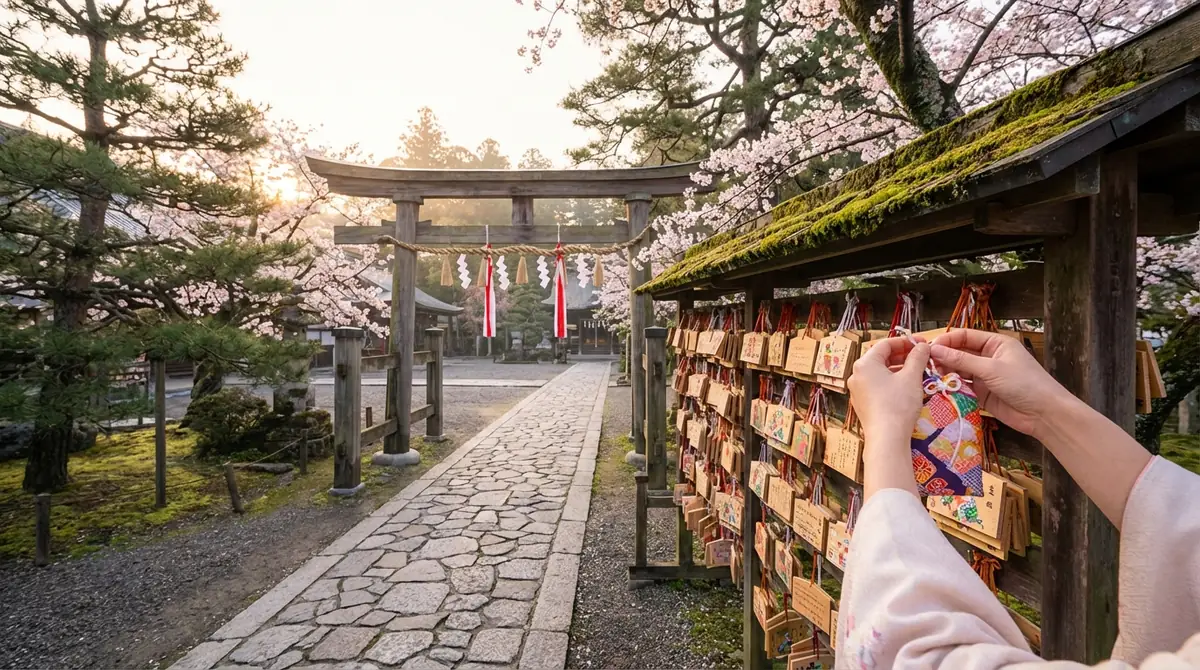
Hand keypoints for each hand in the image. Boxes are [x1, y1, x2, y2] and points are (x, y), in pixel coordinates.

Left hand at [848, 337, 929, 499]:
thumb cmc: (898, 405)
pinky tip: (907, 388)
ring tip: (918, 372)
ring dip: (899, 370)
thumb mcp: (911, 377)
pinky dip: (892, 383)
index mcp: (865, 364)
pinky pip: (878, 387)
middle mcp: (857, 375)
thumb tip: (922, 346)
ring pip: (880, 373)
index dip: (906, 342)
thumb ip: (917, 358)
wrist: (887, 438)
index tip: (921, 344)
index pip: (886, 344)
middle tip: (921, 357)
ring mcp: (858, 391)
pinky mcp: (863, 405)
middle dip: (903, 356)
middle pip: (881, 358)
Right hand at [929, 329, 1066, 438]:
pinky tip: (940, 388)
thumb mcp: (991, 369)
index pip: (965, 336)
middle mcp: (988, 357)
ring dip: (946, 372)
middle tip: (926, 365)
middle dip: (943, 357)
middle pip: (959, 352)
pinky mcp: (981, 393)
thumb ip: (962, 360)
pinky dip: (951, 386)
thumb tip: (935, 350)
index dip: (946, 341)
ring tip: (931, 377)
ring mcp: (984, 375)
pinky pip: (962, 386)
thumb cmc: (1024, 384)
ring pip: (959, 370)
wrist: (1043, 414)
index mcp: (995, 343)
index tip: (929, 349)